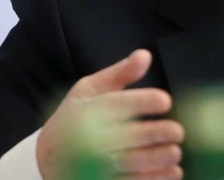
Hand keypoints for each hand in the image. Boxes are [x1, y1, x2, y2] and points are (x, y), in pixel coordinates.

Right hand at [36, 49, 183, 179]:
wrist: (46, 158)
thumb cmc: (73, 119)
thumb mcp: (88, 90)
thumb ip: (119, 74)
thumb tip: (145, 55)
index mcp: (86, 111)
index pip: (117, 105)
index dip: (143, 102)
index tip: (165, 101)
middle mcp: (87, 139)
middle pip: (128, 136)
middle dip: (157, 134)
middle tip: (177, 131)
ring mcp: (93, 165)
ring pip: (131, 163)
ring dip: (158, 159)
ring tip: (175, 152)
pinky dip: (155, 178)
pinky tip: (172, 172)